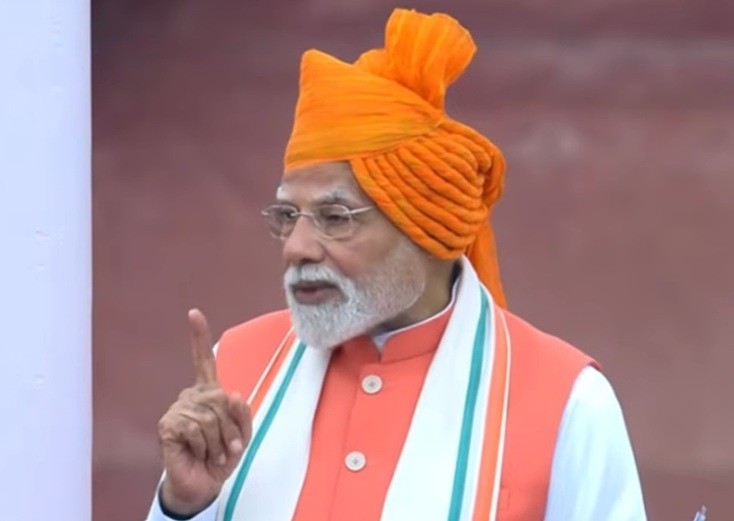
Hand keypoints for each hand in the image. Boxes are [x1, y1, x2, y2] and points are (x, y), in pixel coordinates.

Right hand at [157, 309, 251, 515]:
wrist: (203, 484)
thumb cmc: (222, 456)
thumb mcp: (242, 435)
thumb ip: (242, 413)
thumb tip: (233, 392)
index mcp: (208, 393)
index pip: (203, 361)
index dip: (198, 337)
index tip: (193, 313)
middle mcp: (190, 396)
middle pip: (220, 398)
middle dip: (230, 427)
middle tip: (225, 447)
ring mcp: (177, 409)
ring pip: (210, 416)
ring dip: (218, 441)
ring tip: (211, 452)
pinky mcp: (167, 425)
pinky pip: (195, 427)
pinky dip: (204, 445)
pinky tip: (197, 453)